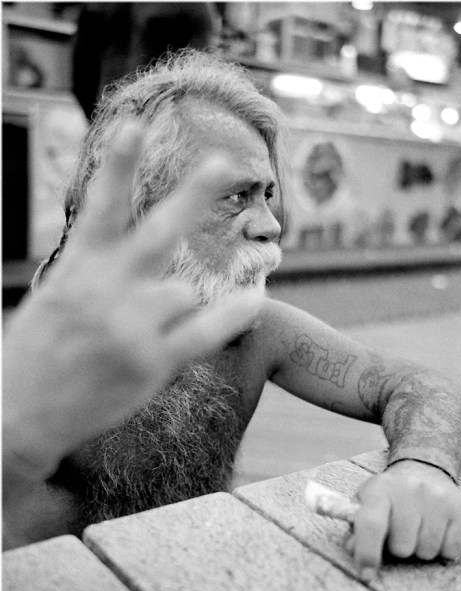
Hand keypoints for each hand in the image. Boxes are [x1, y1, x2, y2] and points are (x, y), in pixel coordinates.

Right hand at [3, 120, 261, 482]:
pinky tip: (255, 297)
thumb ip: (94, 271)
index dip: (120, 164)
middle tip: (225, 164)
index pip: (101, 206)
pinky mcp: (153, 363)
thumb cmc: (35, 354)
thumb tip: (139, 255)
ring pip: (182, 291)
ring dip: (170, 303)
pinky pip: (207, 330)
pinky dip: (233, 314)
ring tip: (137, 329)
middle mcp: (106, 292)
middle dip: (193, 194)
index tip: (136, 124)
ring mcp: (133, 327)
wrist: (20, 415)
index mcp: (76, 269)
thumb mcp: (53, 299)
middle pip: (159, 231)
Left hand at [348, 460, 460, 580]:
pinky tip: (436, 530)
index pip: (371, 524)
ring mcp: (437, 498)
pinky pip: (451, 550)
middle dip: (398, 547)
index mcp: (379, 489)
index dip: (367, 553)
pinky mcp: (460, 508)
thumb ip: (357, 529)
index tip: (367, 574)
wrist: (423, 471)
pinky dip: (442, 548)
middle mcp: (409, 490)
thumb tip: (352, 550)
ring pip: (426, 551)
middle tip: (399, 532)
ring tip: (417, 529)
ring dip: (419, 548)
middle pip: (402, 547)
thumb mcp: (367, 504)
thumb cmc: (390, 496)